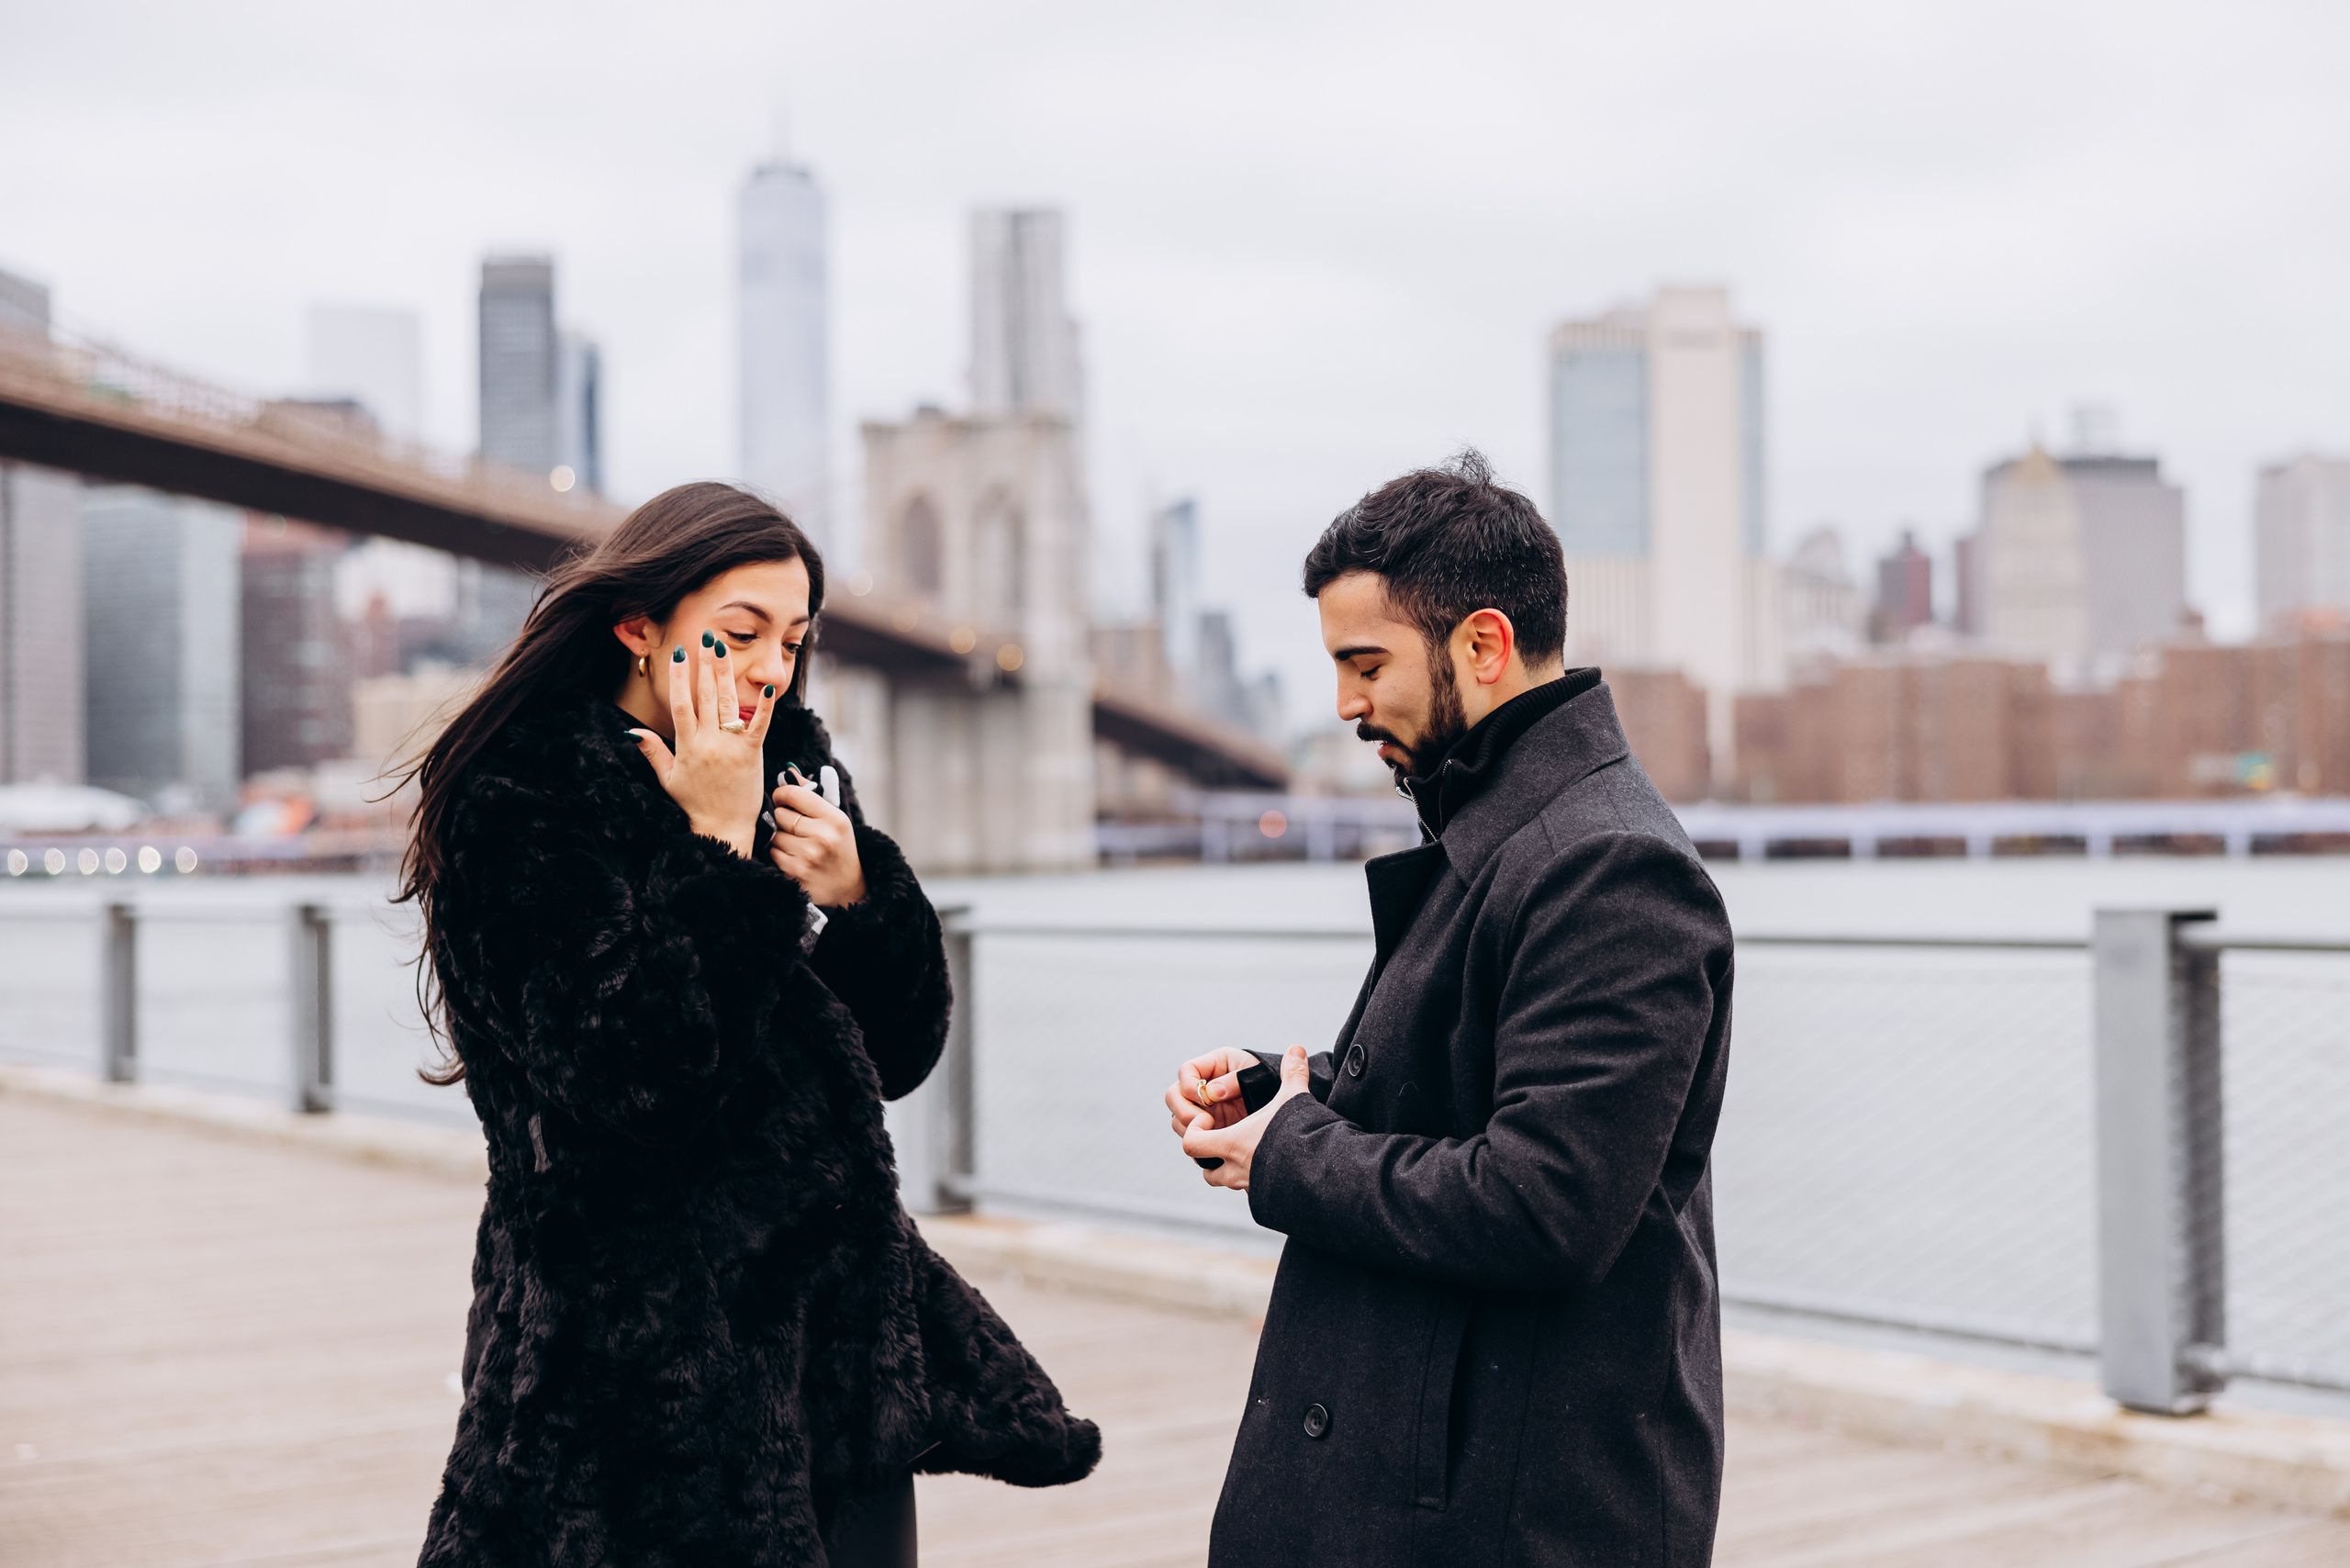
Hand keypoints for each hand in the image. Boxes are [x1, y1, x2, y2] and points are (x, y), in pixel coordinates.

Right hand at [627, 638, 774, 856]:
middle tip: (705, 638)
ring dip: (726, 674)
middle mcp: (708, 742)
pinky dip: (765, 706)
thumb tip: (630, 731)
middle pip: (706, 696)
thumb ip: (653, 751)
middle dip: (705, 665)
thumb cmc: (694, 803)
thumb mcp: (668, 778)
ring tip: (723, 649)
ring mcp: (731, 747)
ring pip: (729, 703)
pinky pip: (759, 725)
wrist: (722, 829)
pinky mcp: (753, 754)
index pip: (680, 703)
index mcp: (687, 746)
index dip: (678, 677)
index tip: (678, 654)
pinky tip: (768, 687)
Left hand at [768, 771, 865, 906]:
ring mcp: (808, 857)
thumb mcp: (835, 820)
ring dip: (779, 838)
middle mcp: (823, 837)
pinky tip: (793, 857)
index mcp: (835, 819)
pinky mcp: (796, 873)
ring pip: (774, 835)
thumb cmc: (838, 847)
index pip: (795, 794)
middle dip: (783, 818)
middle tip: (794, 826)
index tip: (782, 798)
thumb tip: (789, 772)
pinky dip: (779, 854)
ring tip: (796, 844)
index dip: (782, 793)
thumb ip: (812, 795)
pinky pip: (773, 853)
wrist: (847, 887)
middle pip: (781, 814)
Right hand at [1163, 1047, 1263, 1139]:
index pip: (1186, 1071)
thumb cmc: (1272, 1086)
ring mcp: (1202, 1109)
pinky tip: (1213, 1144)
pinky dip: (1197, 1142)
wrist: (1284, 1111)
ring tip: (1213, 1133)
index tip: (1206, 1100)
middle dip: (1184, 1110)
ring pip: (1178, 1119)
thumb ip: (1236, 1081)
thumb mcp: (1258, 1077)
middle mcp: (1202, 1087)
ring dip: (1189, 1128)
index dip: (1189, 1085)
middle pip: (1173, 1096)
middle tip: (1204, 1122)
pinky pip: (1190, 1137)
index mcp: (1213, 1066)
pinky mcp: (1206, 1130)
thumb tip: (1212, 1093)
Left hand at [1182, 1046, 1310, 1191]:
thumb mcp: (1294, 1099)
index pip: (1190, 1143)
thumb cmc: (1299, 1137)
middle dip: (1208, 1151)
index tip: (1210, 1119)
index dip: (1194, 1130)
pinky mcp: (1263, 1198)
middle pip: (1203, 1165)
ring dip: (1226, 1166)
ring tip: (1245, 1149)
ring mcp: (1247, 1186)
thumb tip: (1296, 1048)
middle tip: (1225, 1134)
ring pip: (1222, 1180)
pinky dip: (1249, 1180)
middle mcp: (1233, 1169)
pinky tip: (1266, 1166)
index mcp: (1231, 1144)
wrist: (1321, 1175)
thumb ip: (1293, 1072)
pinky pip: (1246, 1190)